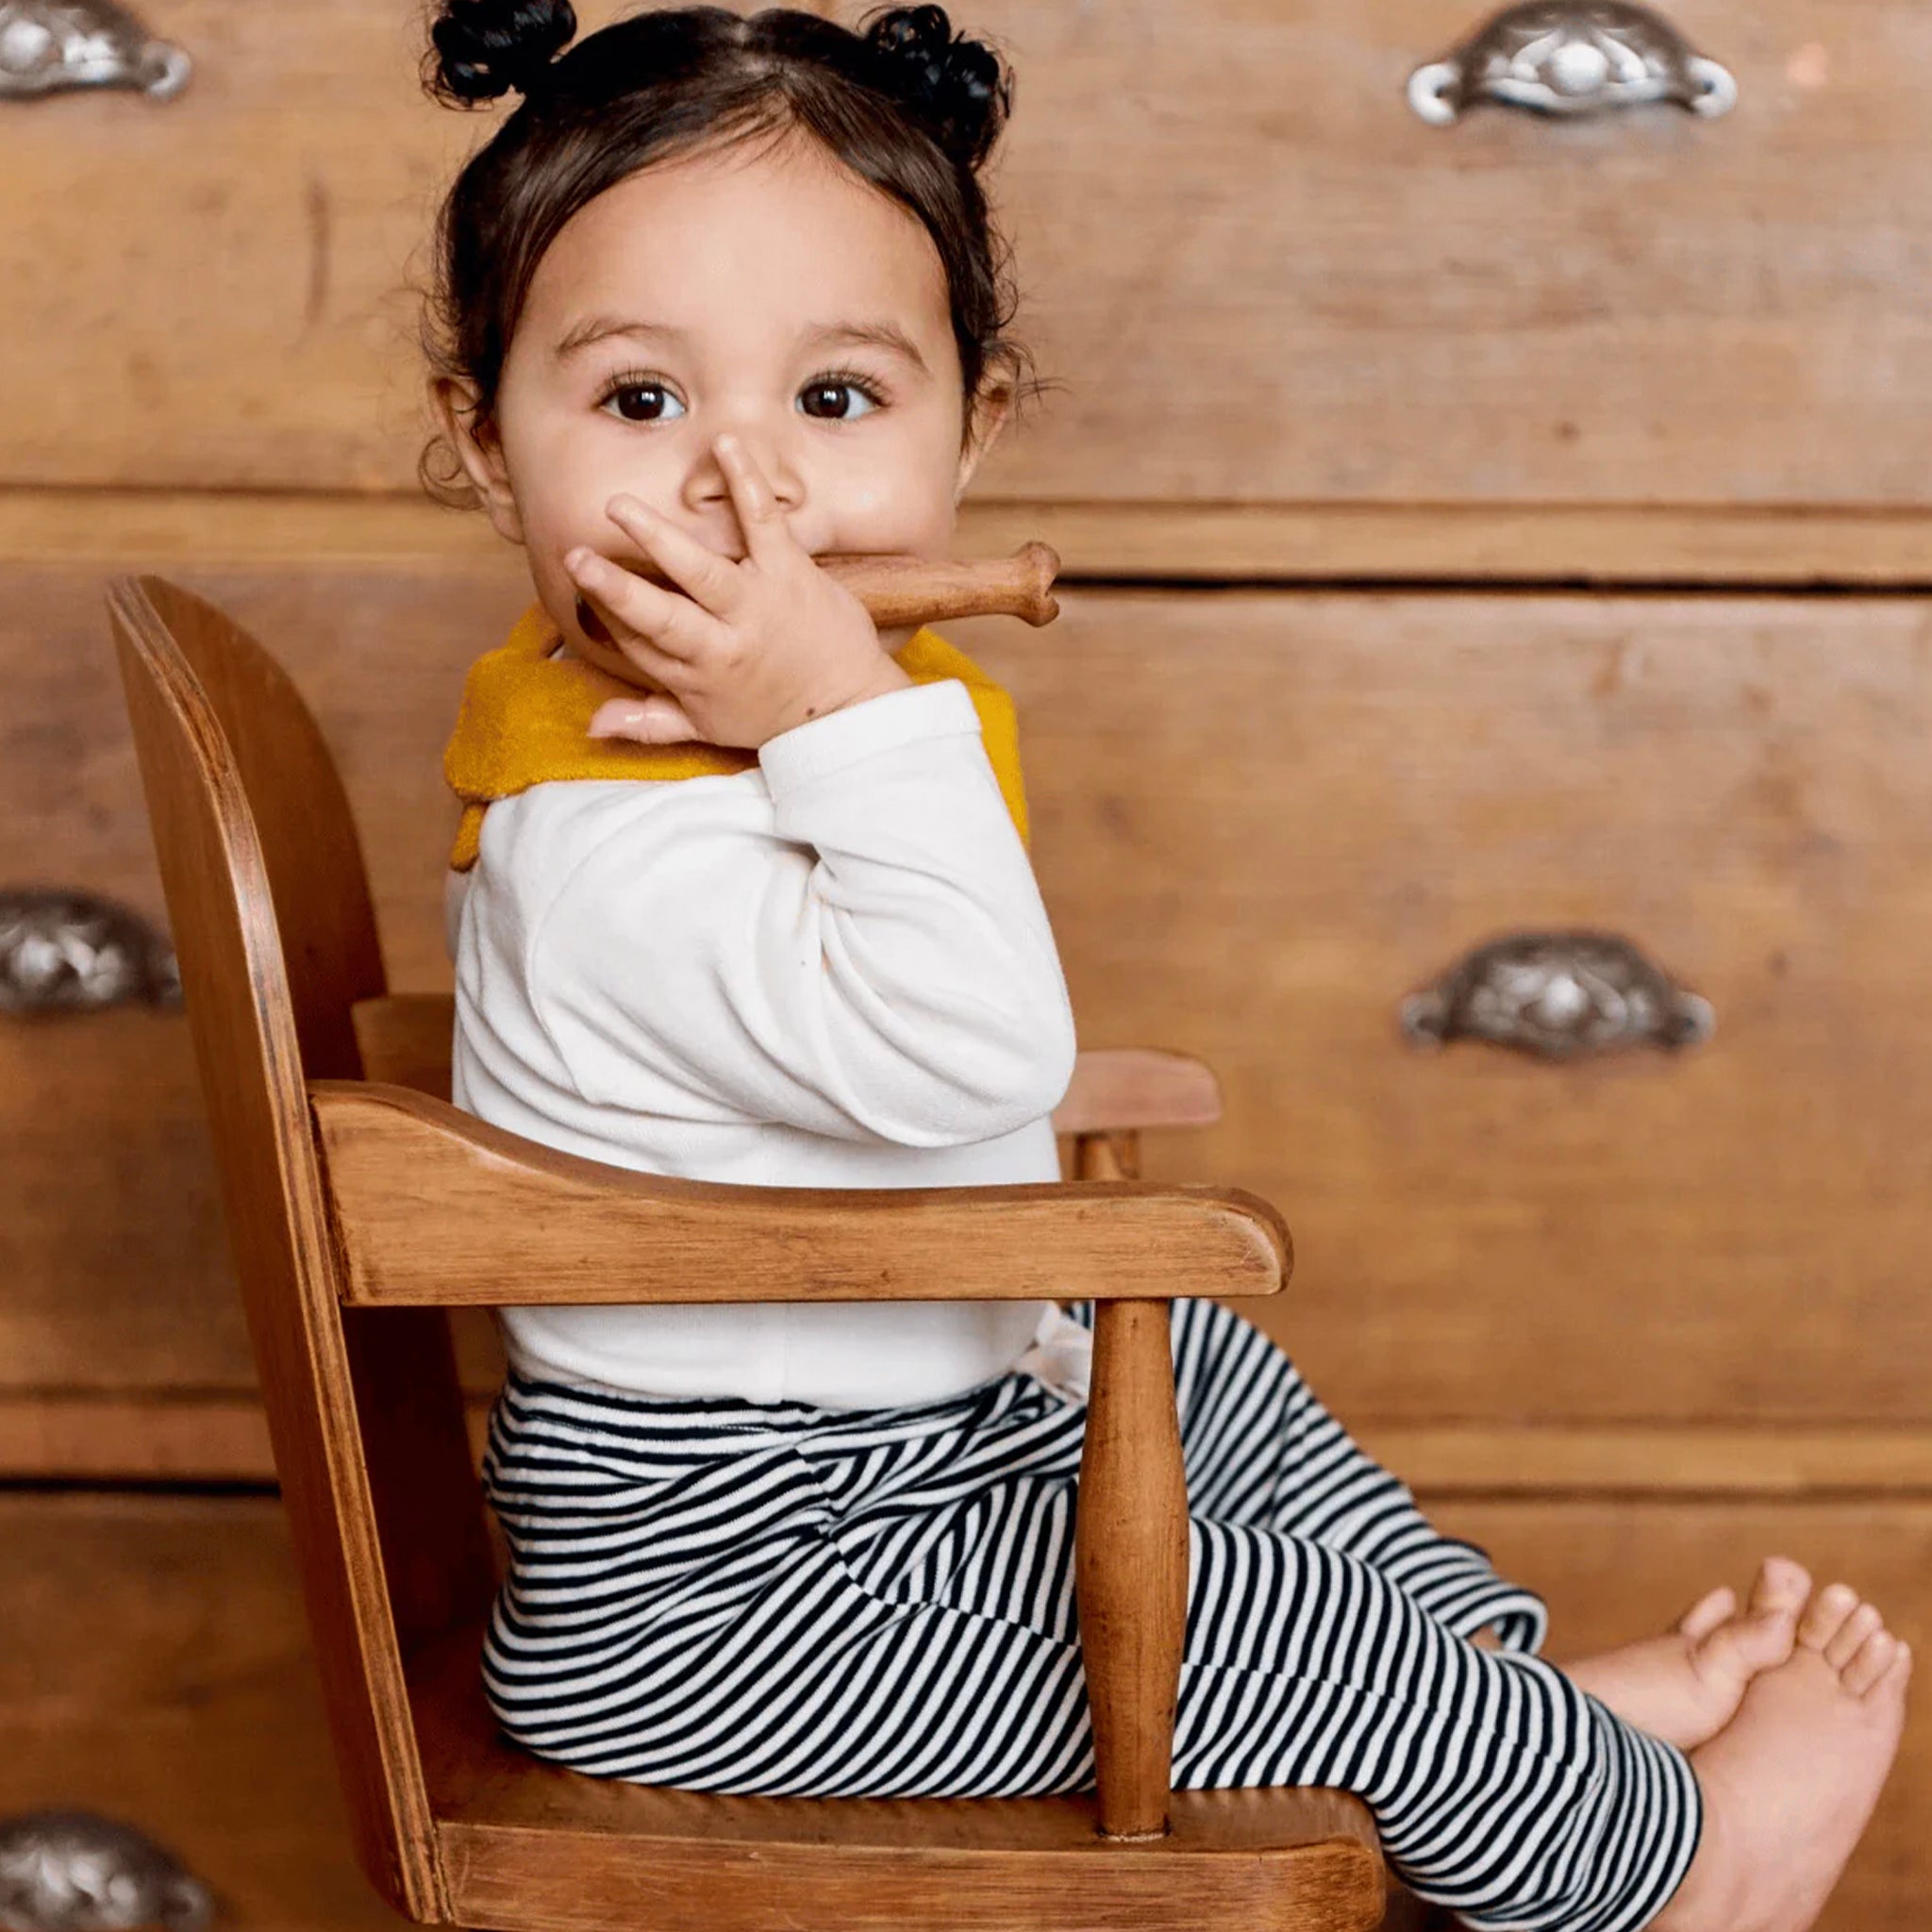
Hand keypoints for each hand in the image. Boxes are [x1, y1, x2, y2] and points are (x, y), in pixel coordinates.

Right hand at [566, 435, 911, 748]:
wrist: (847, 707)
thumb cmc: (773, 716)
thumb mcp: (708, 728)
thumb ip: (650, 723)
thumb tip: (592, 727)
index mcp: (695, 677)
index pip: (637, 643)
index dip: (607, 615)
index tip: (580, 583)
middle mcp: (721, 642)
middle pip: (659, 616)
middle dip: (615, 589)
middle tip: (575, 557)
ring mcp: (756, 604)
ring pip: (701, 571)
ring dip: (660, 540)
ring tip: (620, 507)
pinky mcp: (789, 571)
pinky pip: (763, 522)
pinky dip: (746, 482)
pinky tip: (724, 445)